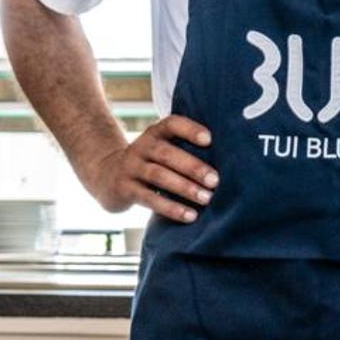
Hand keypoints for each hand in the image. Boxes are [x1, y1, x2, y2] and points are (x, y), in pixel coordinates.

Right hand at [84, 115, 216, 222]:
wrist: (107, 175)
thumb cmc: (151, 162)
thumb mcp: (162, 149)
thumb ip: (186, 148)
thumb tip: (232, 157)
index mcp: (155, 133)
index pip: (171, 124)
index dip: (190, 129)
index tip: (210, 139)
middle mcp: (141, 147)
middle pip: (167, 154)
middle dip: (193, 167)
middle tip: (216, 180)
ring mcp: (131, 168)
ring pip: (159, 176)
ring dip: (185, 188)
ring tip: (207, 199)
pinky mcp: (125, 189)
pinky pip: (149, 199)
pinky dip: (171, 208)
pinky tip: (190, 215)